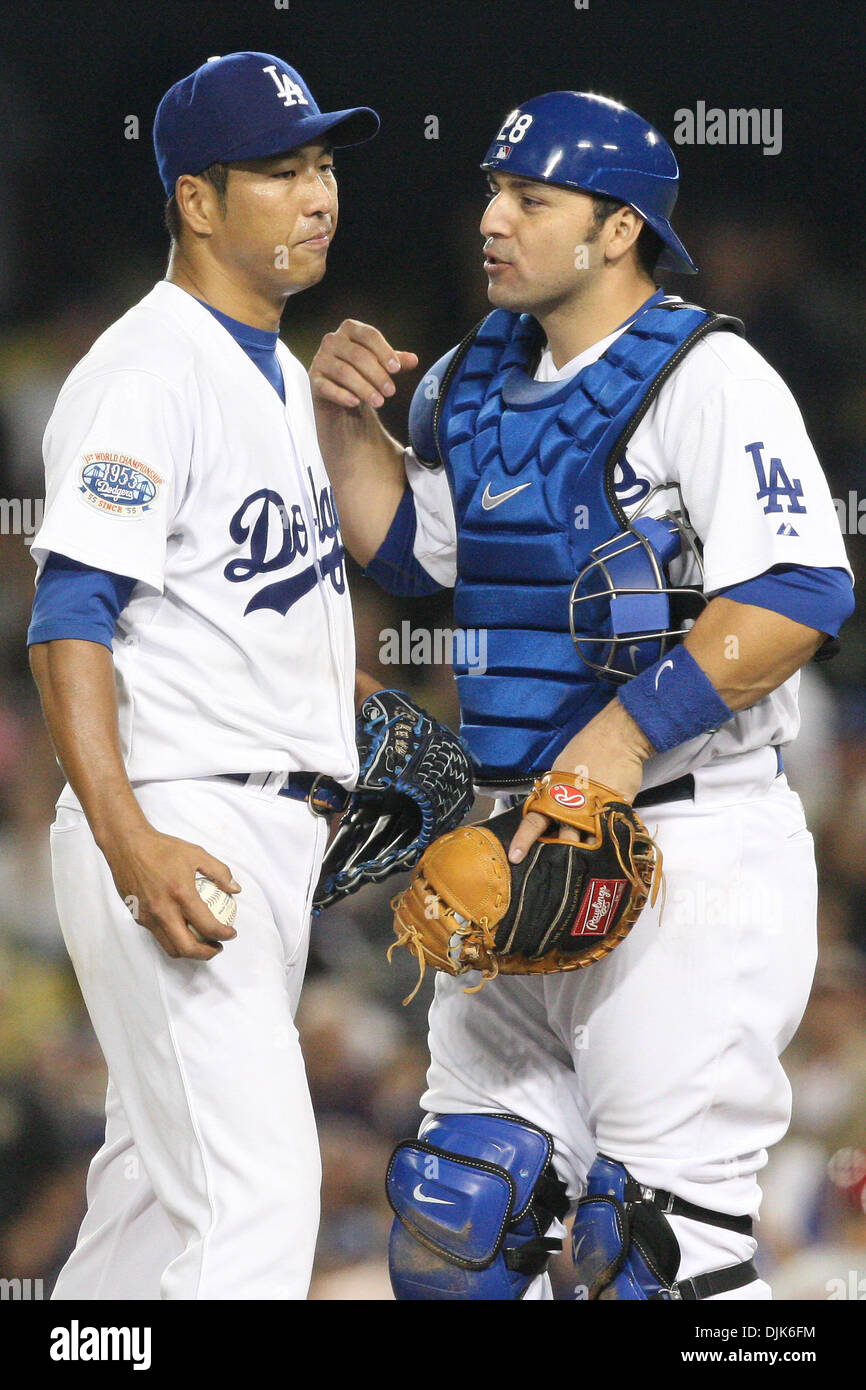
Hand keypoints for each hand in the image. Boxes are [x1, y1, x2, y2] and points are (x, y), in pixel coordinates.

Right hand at [101, 824, 241, 960]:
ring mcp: (148, 917)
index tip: (230, 933)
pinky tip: (183, 929)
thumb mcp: (197, 854)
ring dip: (189, 951)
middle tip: (217, 947)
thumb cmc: (163, 848)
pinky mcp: (137, 917)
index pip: (207, 926)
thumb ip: (220, 872)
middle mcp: (163, 910)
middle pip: (187, 948)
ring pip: (170, 947)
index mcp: (181, 894)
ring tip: (202, 943)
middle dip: (206, 953)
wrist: (127, 845)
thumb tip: (235, 889)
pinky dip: (173, 938)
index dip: (224, 935)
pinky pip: (158, 935)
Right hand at [310, 319, 417, 409]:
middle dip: (377, 374)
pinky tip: (355, 403)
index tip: (396, 369)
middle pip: (358, 355)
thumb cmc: (363, 371)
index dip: (384, 351)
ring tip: (379, 402)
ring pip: (344, 372)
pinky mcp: (314, 379)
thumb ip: (396, 361)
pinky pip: (327, 387)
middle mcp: (332, 340)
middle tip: (391, 392)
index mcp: (350, 329)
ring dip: (364, 388)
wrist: (338, 391)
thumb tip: (414, 360)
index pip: (369, 335)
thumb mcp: (381, 364)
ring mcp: (320, 359)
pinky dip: (342, 395)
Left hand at [508, 697, 652, 863]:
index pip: (535, 820)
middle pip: (561, 837)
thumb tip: (551, 804)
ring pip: (585, 841)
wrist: (617, 737)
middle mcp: (571, 805)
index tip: (515, 857)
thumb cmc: (588, 747)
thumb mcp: (562, 767)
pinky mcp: (614, 811)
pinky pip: (608, 834)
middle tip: (553, 869)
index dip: (524, 839)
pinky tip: (604, 854)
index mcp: (554, 793)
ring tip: (581, 867)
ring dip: (583, 852)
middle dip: (559, 853)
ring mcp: (593, 810)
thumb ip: (556, 790)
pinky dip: (605, 843)